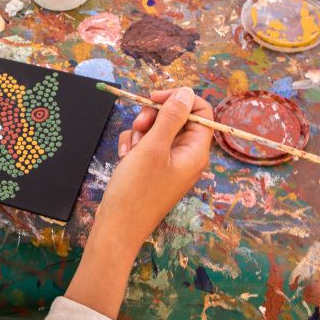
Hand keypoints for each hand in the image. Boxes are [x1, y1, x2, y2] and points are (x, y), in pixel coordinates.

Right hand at [102, 87, 213, 249]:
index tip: (154, 98)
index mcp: (196, 151)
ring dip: (140, 132)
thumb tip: (185, 92)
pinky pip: (147, 145)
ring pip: (158, 130)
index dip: (179, 99)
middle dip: (154, 117)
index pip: (201, 111)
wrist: (118, 227)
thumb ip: (170, 117)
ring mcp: (170, 164)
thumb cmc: (136, 189)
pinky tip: (124, 158)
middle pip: (177, 118)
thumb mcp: (152, 147)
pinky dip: (134, 146)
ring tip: (130, 150)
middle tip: (138, 125)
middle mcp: (187, 156)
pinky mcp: (154, 170)